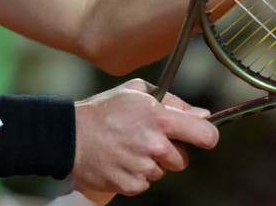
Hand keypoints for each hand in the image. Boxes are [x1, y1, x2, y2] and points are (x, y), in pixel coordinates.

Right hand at [71, 79, 216, 196]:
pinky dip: (134, 175)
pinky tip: (120, 160)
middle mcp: (155, 145)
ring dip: (149, 163)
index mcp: (160, 118)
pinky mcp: (131, 185)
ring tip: (127, 147)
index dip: (205, 135)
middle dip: (169, 151)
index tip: (200, 136)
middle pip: (182, 159)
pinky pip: (144, 183)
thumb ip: (172, 101)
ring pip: (161, 171)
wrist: (70, 136)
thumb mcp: (136, 91)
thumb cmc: (103, 110)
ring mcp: (143, 167)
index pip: (206, 135)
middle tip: (145, 139)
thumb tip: (201, 114)